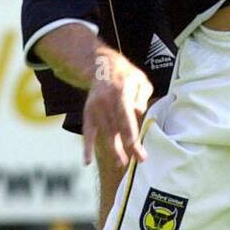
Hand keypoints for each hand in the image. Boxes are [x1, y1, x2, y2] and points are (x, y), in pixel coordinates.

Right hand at [82, 52, 152, 169]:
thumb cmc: (128, 77)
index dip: (128, 129)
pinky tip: (86, 162)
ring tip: (122, 163)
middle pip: (118, 127)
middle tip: (140, 158)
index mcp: (122, 92)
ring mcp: (95, 108)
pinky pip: (87, 132)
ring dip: (114, 149)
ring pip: (105, 133)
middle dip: (128, 145)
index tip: (133, 143)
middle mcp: (106, 101)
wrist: (103, 67)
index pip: (125, 114)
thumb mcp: (141, 80)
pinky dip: (86, 147)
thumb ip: (142, 96)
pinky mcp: (88, 113)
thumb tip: (138, 111)